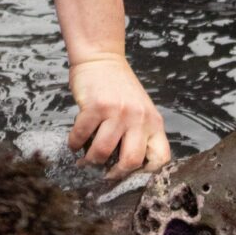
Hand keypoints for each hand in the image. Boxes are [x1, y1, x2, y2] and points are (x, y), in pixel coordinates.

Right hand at [68, 54, 171, 178]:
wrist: (102, 57)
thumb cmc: (120, 87)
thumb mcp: (140, 109)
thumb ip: (139, 133)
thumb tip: (127, 169)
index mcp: (153, 122)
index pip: (161, 158)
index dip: (147, 174)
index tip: (131, 177)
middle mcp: (138, 118)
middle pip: (131, 161)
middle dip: (114, 174)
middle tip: (104, 175)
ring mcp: (116, 112)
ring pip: (102, 152)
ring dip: (90, 160)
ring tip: (85, 160)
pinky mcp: (95, 106)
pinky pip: (81, 136)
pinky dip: (74, 143)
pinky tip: (74, 142)